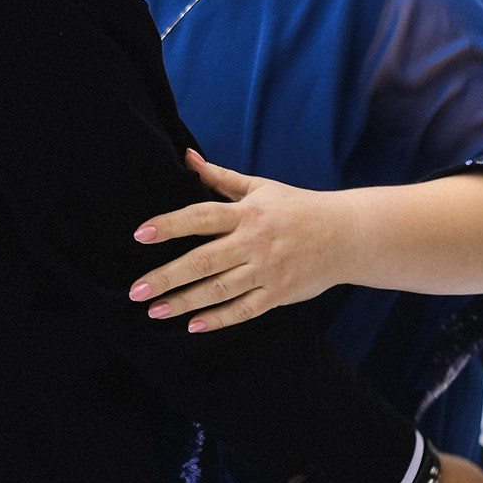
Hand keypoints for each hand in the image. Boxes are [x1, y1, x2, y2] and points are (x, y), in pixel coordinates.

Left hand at [128, 152, 349, 331]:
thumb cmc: (298, 208)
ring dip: (185, 302)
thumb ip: (221, 177)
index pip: (202, 217)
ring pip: (219, 290)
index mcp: (247, 214)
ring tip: (155, 310)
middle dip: (166, 276)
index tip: (141, 234)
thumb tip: (188, 158)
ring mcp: (267, 270)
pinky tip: (193, 325)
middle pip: (203, 261)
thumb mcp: (261, 188)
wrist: (346, 234)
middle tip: (136, 291)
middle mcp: (254, 242)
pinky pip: (244, 309)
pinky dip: (219, 319)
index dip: (170, 224)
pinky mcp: (279, 293)